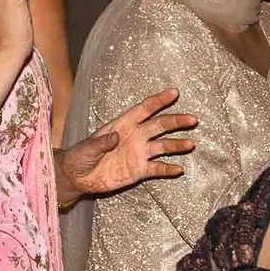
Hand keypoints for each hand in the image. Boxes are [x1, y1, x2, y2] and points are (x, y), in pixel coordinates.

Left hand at [57, 90, 197, 204]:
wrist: (77, 177)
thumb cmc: (79, 157)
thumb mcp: (86, 148)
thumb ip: (101, 143)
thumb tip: (116, 137)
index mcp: (122, 125)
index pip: (144, 109)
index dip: (158, 101)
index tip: (174, 93)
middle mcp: (135, 136)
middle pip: (159, 125)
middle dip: (175, 121)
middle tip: (192, 119)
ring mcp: (139, 153)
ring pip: (162, 146)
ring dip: (176, 144)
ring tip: (190, 144)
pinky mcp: (139, 170)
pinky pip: (156, 168)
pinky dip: (167, 169)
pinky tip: (179, 169)